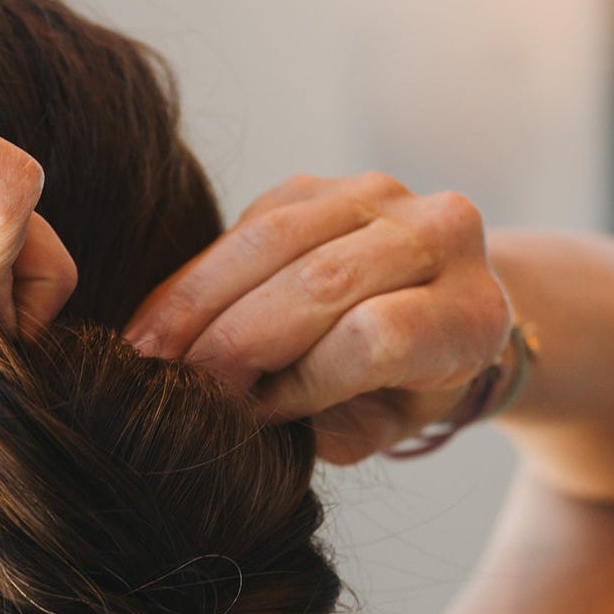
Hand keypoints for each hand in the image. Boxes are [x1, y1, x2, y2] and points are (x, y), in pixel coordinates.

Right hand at [123, 172, 511, 464]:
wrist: (435, 308)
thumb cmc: (402, 391)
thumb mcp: (378, 429)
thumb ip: (327, 424)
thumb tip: (239, 413)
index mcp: (469, 315)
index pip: (375, 337)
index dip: (302, 381)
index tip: (247, 417)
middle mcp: (441, 237)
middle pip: (320, 283)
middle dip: (233, 342)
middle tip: (169, 390)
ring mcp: (380, 197)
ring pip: (274, 243)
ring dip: (196, 303)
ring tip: (145, 355)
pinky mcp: (318, 185)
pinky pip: (247, 226)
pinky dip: (195, 278)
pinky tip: (156, 323)